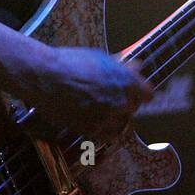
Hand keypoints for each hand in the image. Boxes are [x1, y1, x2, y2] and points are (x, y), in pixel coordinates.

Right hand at [28, 46, 153, 139]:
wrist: (46, 77)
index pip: (148, 94)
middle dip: (126, 103)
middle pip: (134, 108)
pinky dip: (107, 131)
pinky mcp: (92, 130)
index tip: (135, 92)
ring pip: (123, 124)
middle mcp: (121, 101)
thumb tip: (137, 66)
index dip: (140, 92)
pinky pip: (109, 136)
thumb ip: (121, 67)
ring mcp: (107, 118)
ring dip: (118, 118)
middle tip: (113, 98)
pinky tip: (99, 123)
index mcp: (126, 81)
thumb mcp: (100, 58)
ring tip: (105, 111)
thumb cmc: (71, 62)